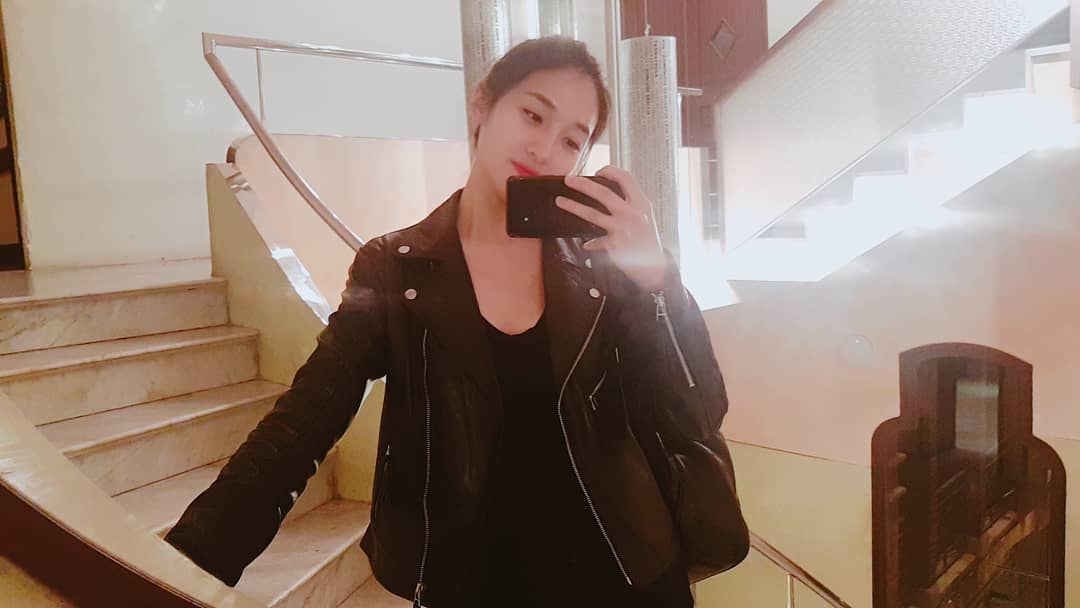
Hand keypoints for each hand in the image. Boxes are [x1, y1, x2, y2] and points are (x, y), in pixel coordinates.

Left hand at [556, 166, 670, 292]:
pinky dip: (591, 244)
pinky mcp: (614, 244)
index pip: (625, 178)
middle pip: (603, 193)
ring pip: (592, 214)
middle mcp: (632, 213)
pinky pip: (596, 241)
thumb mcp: (645, 215)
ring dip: (573, 206)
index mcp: (641, 203)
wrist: (654, 266)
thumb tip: (606, 192)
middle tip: (569, 179)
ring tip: (559, 201)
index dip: (610, 171)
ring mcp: (622, 229)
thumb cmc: (647, 238)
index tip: (597, 171)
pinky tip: (587, 245)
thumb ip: (630, 203)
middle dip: (583, 184)